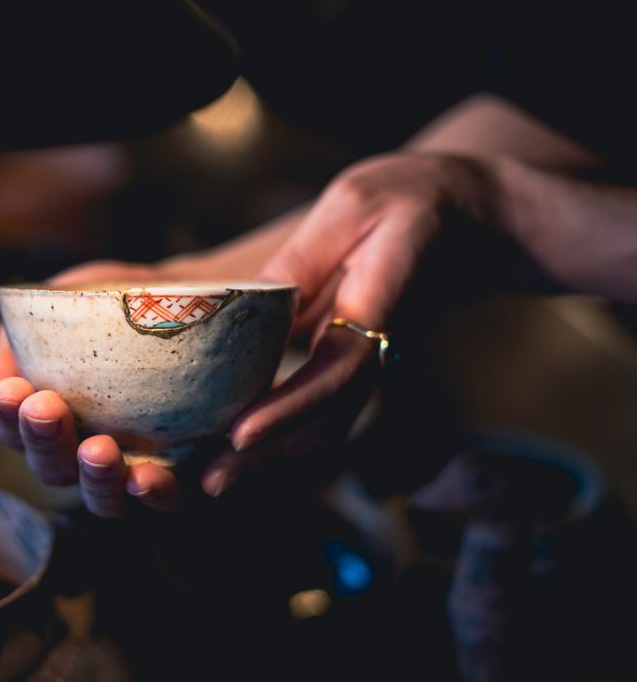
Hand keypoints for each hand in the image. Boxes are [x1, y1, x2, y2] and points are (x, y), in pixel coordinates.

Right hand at [0, 213, 304, 517]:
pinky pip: (166, 497)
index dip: (6, 417)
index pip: (15, 430)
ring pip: (102, 497)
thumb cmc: (105, 305)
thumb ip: (12, 349)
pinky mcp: (177, 474)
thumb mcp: (53, 312)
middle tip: (45, 408)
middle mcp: (78, 454)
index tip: (8, 389)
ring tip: (98, 450)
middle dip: (44, 442)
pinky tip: (148, 477)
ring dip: (96, 479)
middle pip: (52, 468)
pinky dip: (156, 493)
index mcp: (42, 419)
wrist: (184, 293)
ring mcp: (126, 470)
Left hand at [202, 151, 498, 496]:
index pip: (333, 373)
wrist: (471, 218)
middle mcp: (376, 347)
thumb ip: (304, 252)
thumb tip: (248, 296)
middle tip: (210, 480)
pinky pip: (322, 410)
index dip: (289, 407)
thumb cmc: (407, 200)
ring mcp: (370, 362)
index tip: (242, 434)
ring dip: (272, 456)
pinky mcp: (356, 364)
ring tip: (213, 479)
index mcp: (376, 307)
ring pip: (325, 424)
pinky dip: (283, 437)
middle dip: (268, 453)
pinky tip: (240, 454)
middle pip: (325, 417)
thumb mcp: (352, 204)